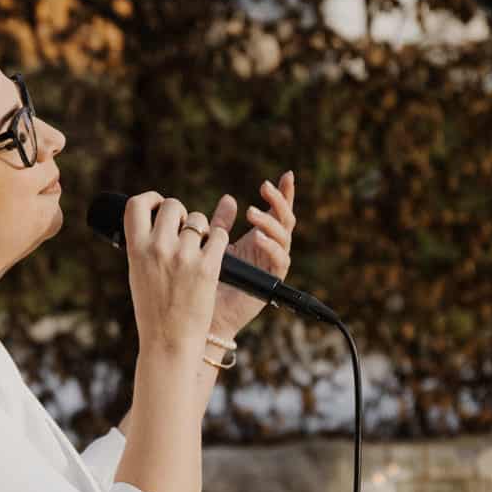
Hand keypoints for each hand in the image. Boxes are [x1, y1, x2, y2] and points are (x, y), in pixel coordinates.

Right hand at [122, 190, 227, 362]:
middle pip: (173, 206)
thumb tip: (158, 218)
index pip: (136, 205)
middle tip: (183, 229)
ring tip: (197, 250)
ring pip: (198, 220)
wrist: (170, 342)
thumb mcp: (138, 274)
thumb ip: (145, 245)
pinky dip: (217, 241)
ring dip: (201, 230)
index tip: (159, 206)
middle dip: (180, 213)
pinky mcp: (208, 267)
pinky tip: (212, 254)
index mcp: (136, 250)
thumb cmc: (154, 311)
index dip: (151, 199)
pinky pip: (219, 235)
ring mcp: (184, 257)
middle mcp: (158, 248)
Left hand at [207, 170, 295, 340]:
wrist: (204, 316)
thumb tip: (229, 198)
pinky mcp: (270, 281)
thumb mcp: (213, 246)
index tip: (286, 174)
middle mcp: (269, 250)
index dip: (283, 194)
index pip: (275, 212)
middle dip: (279, 201)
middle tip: (264, 187)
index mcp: (258, 239)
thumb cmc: (206, 282)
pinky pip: (280, 261)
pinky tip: (258, 237)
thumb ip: (221, 224)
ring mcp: (271, 265)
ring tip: (251, 213)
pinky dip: (271, 247)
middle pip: (285, 220)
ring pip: (284, 237)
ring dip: (269, 222)